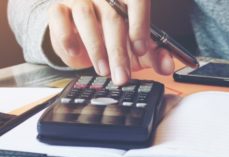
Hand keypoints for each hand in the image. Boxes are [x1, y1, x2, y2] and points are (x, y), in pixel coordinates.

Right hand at [48, 0, 173, 84]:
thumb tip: (168, 66)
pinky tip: (75, 53)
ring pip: (87, 17)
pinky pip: (59, 18)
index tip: (141, 50)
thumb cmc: (114, 39)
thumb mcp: (137, 50)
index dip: (140, 25)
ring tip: (104, 71)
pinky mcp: (58, 8)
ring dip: (96, 48)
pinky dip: (67, 37)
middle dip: (119, 52)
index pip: (136, 1)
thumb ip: (155, 55)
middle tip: (123, 76)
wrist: (81, 38)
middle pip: (113, 18)